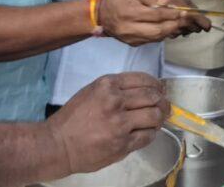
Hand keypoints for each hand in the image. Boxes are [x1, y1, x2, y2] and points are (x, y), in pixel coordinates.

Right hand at [46, 73, 168, 175]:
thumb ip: (115, 89)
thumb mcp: (92, 92)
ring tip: (158, 119)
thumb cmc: (73, 118)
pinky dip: (152, 133)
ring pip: (154, 116)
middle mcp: (115, 101)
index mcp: (107, 85)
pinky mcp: (122, 144)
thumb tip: (144, 89)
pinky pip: (147, 136)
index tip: (160, 89)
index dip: (156, 84)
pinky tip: (148, 132)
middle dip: (162, 101)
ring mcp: (120, 124)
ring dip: (160, 117)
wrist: (58, 144)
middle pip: (152, 97)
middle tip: (164, 105)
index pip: (142, 79)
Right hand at [99, 0, 210, 45]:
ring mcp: (132, 38)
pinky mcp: (134, 44)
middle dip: (176, 25)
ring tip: (184, 24)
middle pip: (159, 30)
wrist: (100, 15)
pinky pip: (153, 40)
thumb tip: (166, 0)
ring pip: (157, 37)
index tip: (185, 11)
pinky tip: (172, 28)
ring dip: (172, 31)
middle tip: (188, 19)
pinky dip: (164, 34)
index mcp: (130, 13)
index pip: (156, 15)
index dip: (172, 13)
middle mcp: (131, 29)